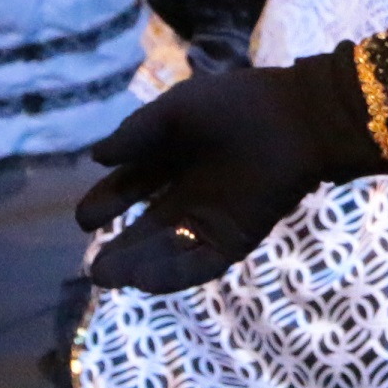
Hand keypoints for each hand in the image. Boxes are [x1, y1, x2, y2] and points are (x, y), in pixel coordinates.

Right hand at [76, 43, 377, 291]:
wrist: (300, 119)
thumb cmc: (240, 105)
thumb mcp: (178, 110)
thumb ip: (138, 131)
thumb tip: (97, 156)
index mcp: (172, 157)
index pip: (129, 187)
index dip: (105, 203)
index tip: (88, 219)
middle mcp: (188, 191)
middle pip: (144, 229)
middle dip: (118, 250)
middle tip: (93, 266)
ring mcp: (212, 218)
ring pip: (166, 251)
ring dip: (137, 266)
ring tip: (107, 276)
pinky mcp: (235, 238)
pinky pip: (198, 264)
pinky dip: (171, 276)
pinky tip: (144, 281)